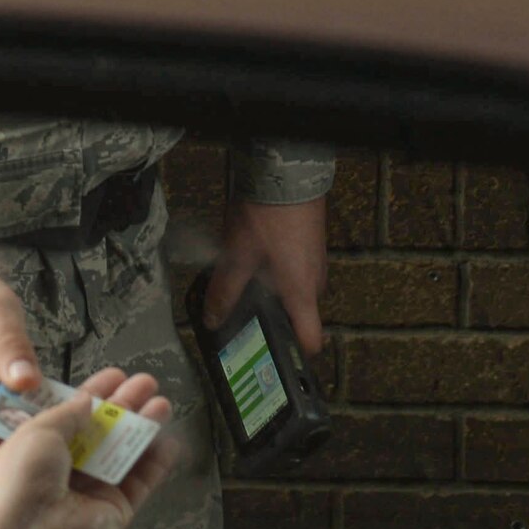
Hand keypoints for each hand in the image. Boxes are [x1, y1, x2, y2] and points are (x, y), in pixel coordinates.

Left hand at [0, 368, 176, 528]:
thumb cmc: (23, 479)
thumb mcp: (38, 431)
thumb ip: (67, 413)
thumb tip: (87, 401)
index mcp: (36, 448)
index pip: (70, 415)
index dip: (93, 394)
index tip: (115, 375)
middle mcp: (63, 469)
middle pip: (101, 431)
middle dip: (125, 405)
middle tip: (147, 383)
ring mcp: (91, 491)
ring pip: (123, 452)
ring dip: (143, 427)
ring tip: (163, 403)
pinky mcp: (115, 510)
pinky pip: (139, 481)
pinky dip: (155, 463)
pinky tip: (171, 441)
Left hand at [203, 194, 327, 356]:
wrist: (287, 172)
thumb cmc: (267, 218)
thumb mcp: (236, 257)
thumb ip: (225, 291)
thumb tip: (213, 321)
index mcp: (302, 293)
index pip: (311, 341)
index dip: (294, 355)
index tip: (271, 356)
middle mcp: (315, 280)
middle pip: (298, 314)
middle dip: (272, 317)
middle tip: (242, 318)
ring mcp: (315, 259)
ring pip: (294, 288)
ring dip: (272, 289)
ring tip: (241, 282)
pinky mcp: (310, 241)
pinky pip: (295, 267)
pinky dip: (276, 269)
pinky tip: (252, 256)